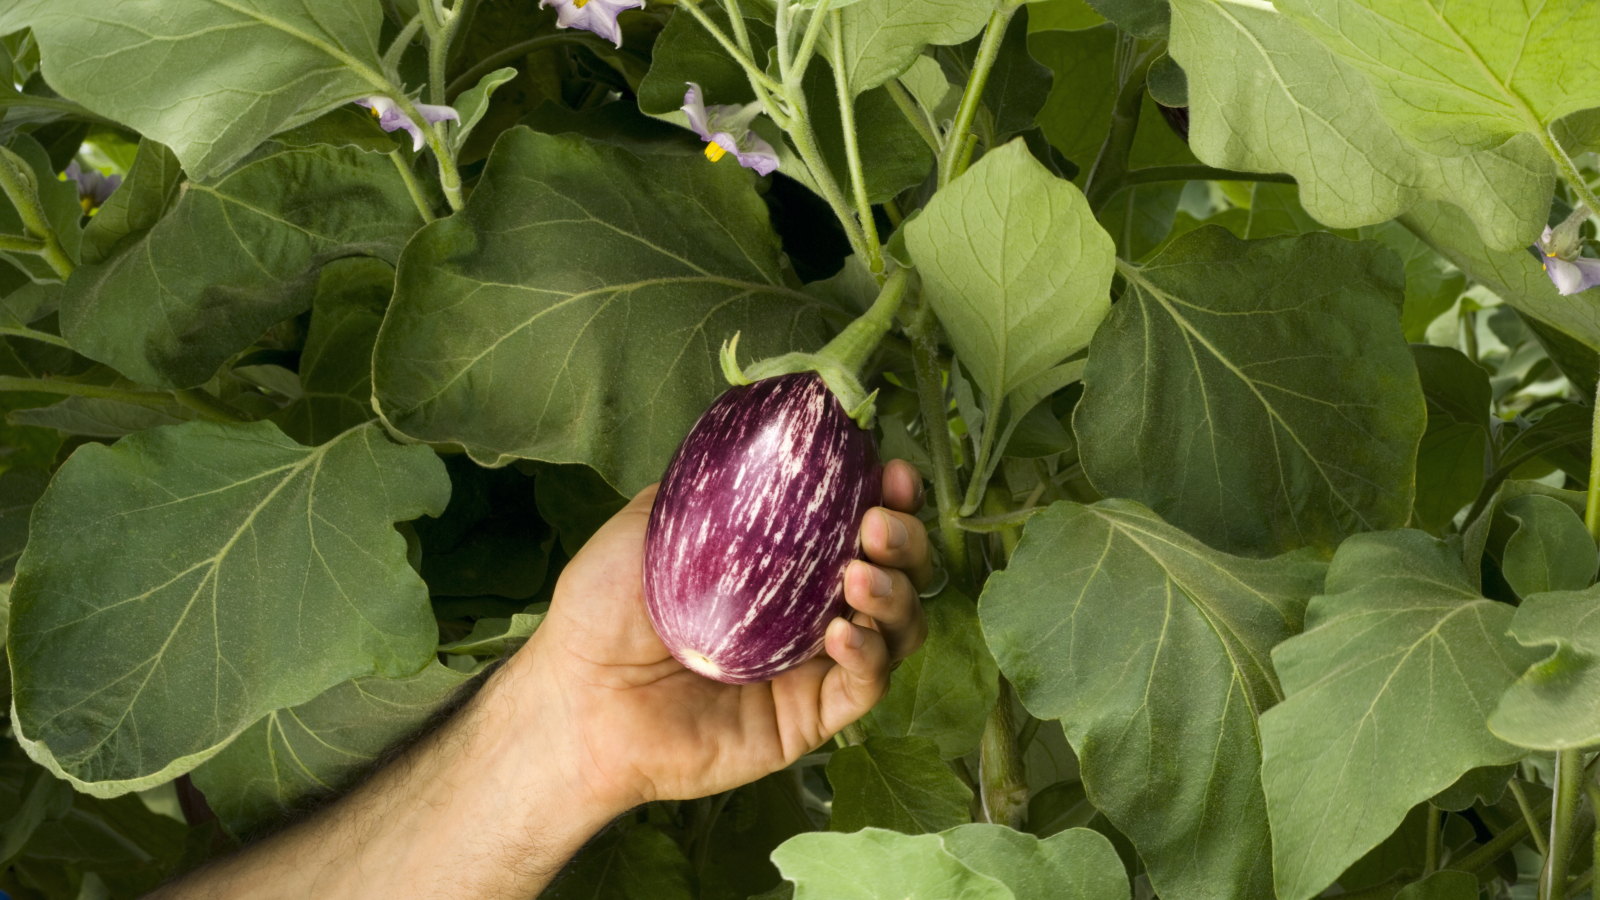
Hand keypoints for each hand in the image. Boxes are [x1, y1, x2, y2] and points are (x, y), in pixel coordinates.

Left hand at [523, 459, 932, 813]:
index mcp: (783, 559)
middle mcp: (810, 608)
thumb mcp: (650, 522)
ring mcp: (813, 664)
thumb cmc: (600, 612)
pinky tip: (842, 632)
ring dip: (896, 594)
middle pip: (897, 570)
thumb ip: (710, 482)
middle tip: (876, 524)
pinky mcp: (808, 718)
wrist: (575, 698)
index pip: (860, 520)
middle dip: (906, 539)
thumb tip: (765, 432)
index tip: (892, 471)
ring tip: (859, 575)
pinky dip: (870, 655)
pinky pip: (864, 687)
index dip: (890, 494)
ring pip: (898, 628)